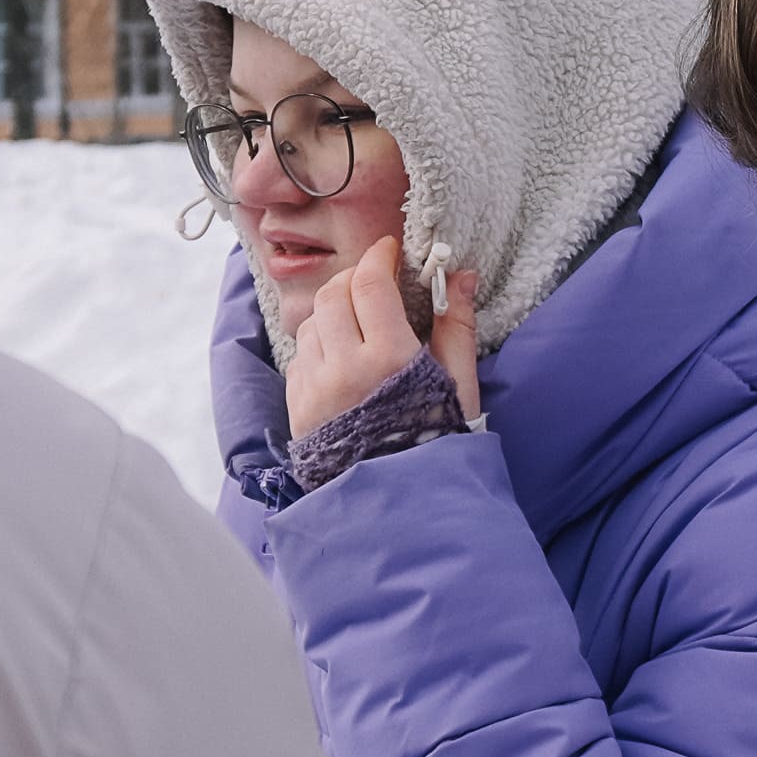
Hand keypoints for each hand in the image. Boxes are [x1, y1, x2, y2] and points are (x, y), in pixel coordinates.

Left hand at [286, 235, 479, 439]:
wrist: (399, 505)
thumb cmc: (437, 443)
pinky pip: (300, 356)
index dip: (380, 258)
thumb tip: (459, 274)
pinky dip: (319, 345)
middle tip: (376, 282)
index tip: (391, 251)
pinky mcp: (297, 406)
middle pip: (334, 295)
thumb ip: (457, 327)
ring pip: (311, 322)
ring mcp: (314, 389)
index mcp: (389, 361)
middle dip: (354, 279)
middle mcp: (344, 370)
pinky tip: (343, 360)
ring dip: (334, 311)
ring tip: (360, 324)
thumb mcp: (458, 386)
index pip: (370, 285)